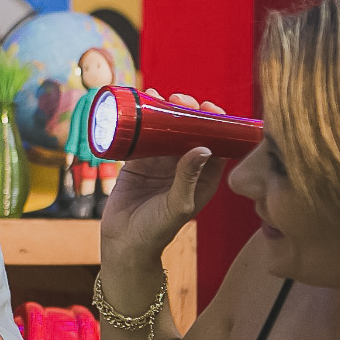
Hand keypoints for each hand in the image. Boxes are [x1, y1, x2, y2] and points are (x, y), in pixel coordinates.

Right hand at [99, 90, 227, 263]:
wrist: (124, 243)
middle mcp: (183, 167)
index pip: (215, 143)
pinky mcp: (137, 162)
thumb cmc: (157, 231)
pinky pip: (141, 136)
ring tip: (158, 95)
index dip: (215, 122)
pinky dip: (141, 121)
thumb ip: (189, 178)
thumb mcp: (178, 205)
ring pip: (166, 130)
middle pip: (190, 131)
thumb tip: (203, 148)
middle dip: (187, 111)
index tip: (208, 106)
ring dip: (164, 111)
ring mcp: (160, 163)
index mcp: (203, 177)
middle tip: (179, 98)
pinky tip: (139, 105)